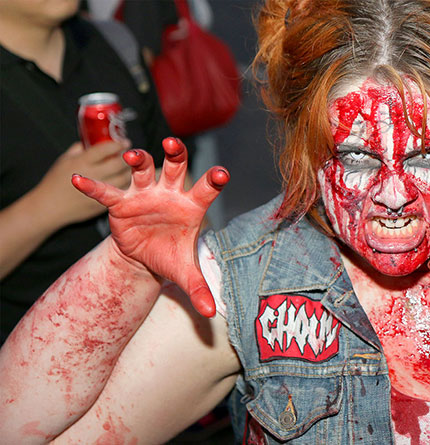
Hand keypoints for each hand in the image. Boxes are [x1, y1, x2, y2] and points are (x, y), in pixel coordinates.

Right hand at [35, 140, 130, 227]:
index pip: (106, 149)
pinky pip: (121, 191)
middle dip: (127, 157)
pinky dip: (125, 183)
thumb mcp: (64, 159)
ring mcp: (99, 190)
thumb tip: (94, 139)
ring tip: (127, 166)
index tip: (124, 142)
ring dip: (128, 170)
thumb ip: (80, 148)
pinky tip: (122, 179)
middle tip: (128, 154)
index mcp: (82, 162)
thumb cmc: (55, 182)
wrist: (49, 207)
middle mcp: (92, 175)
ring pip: (124, 177)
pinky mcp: (103, 203)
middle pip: (119, 163)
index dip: (118, 144)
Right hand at [72, 137, 228, 316]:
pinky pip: (106, 192)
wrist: (145, 257)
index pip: (207, 188)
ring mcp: (144, 195)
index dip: (214, 179)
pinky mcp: (121, 204)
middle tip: (172, 143)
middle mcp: (170, 193)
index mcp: (192, 205)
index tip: (222, 173)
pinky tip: (77, 179)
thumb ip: (199, 289)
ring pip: (143, 170)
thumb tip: (211, 313)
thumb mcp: (184, 272)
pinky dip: (92, 186)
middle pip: (175, 165)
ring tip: (132, 155)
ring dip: (138, 160)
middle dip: (175, 152)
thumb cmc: (170, 255)